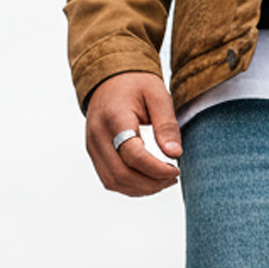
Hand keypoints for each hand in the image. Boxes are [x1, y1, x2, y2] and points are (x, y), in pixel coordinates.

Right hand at [85, 71, 182, 196]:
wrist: (110, 79)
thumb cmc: (136, 85)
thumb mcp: (158, 96)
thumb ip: (167, 125)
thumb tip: (174, 154)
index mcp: (114, 118)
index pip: (133, 155)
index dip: (156, 169)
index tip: (176, 170)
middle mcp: (98, 134)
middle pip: (122, 173)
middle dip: (151, 183)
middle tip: (173, 177)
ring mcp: (93, 145)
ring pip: (114, 181)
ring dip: (141, 188)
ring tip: (163, 180)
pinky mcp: (94, 153)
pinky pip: (109, 179)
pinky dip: (130, 186)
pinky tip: (149, 180)